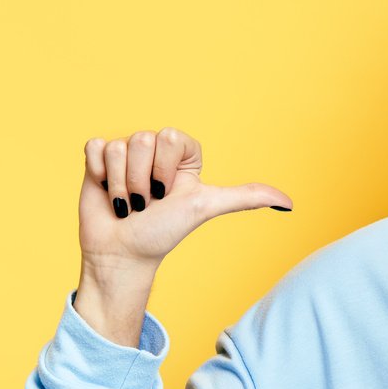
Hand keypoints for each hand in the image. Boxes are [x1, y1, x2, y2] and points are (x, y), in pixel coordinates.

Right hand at [79, 127, 293, 270]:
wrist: (124, 252)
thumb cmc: (165, 232)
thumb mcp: (207, 208)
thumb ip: (246, 197)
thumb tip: (291, 203)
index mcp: (182, 155)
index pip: (171, 136)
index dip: (168, 169)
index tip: (170, 194)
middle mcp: (155, 150)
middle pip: (144, 139)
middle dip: (144, 180)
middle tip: (147, 201)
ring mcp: (126, 154)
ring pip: (120, 147)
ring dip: (121, 183)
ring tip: (128, 202)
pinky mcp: (98, 159)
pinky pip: (96, 147)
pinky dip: (99, 175)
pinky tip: (106, 192)